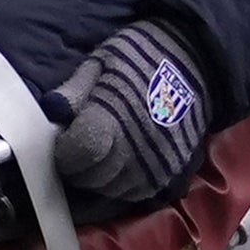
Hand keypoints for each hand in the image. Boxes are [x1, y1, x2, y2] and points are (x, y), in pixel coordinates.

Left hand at [48, 16, 208, 217]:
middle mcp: (135, 148)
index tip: (64, 140)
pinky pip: (136, 192)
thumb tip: (52, 113)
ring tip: (99, 155)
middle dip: (78, 166)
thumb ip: (75, 90)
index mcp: (113, 117)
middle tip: (78, 146)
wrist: (196, 60)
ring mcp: (155, 164)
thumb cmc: (141, 56)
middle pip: (92, 178)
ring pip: (112, 190)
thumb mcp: (102, 61)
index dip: (64, 152)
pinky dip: (122, 183)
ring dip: (99, 177)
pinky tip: (120, 163)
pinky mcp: (170, 171)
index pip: (78, 156)